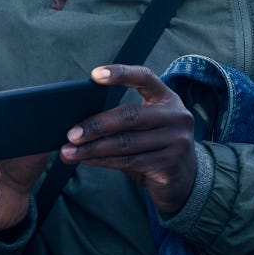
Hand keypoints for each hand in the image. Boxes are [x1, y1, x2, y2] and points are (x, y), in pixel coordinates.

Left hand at [60, 64, 196, 213]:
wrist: (185, 180)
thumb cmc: (155, 146)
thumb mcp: (147, 125)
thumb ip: (124, 118)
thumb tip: (79, 121)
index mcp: (167, 99)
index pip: (145, 78)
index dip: (120, 74)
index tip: (94, 75)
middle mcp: (176, 117)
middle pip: (129, 116)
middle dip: (95, 125)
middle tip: (70, 134)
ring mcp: (176, 142)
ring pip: (124, 143)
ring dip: (91, 148)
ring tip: (68, 152)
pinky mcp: (169, 166)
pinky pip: (127, 162)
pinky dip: (101, 161)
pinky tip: (85, 160)